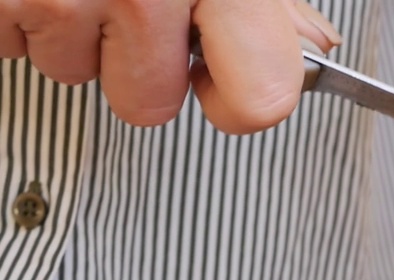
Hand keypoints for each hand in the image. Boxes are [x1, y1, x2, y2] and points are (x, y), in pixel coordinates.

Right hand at [0, 0, 341, 133]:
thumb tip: (311, 45)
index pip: (260, 97)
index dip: (239, 103)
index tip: (220, 83)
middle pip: (148, 103)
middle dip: (137, 65)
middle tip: (130, 3)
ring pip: (73, 71)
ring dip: (75, 31)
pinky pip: (13, 43)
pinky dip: (22, 13)